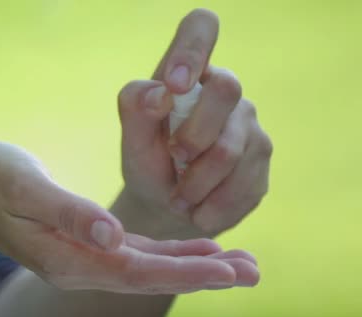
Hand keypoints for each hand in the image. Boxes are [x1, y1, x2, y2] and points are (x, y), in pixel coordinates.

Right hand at [0, 142, 257, 292]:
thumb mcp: (25, 186)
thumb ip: (68, 212)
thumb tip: (110, 235)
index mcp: (67, 258)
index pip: (137, 270)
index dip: (185, 270)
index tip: (231, 271)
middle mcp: (79, 267)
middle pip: (151, 276)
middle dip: (204, 275)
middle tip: (255, 273)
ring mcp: (82, 259)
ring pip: (148, 267)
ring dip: (195, 266)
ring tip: (240, 264)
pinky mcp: (85, 244)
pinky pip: (136, 254)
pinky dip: (170, 253)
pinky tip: (197, 249)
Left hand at [118, 9, 272, 237]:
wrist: (170, 207)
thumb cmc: (148, 162)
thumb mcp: (132, 140)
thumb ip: (135, 109)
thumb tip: (161, 92)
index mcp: (188, 73)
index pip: (201, 27)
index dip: (192, 48)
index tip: (174, 85)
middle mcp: (224, 90)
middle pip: (228, 90)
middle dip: (193, 139)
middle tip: (173, 163)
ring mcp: (250, 122)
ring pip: (233, 150)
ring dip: (197, 185)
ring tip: (178, 200)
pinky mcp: (263, 158)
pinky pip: (246, 183)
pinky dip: (214, 206)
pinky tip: (200, 211)